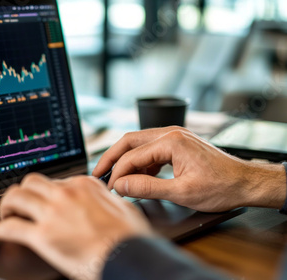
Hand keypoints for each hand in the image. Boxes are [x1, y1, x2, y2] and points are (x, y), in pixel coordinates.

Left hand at [0, 173, 152, 279]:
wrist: (131, 258)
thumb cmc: (131, 238)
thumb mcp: (123, 208)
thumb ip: (106, 200)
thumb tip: (105, 201)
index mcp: (85, 185)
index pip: (55, 181)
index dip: (44, 193)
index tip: (40, 200)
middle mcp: (66, 193)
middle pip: (31, 182)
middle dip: (22, 192)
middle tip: (19, 203)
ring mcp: (52, 212)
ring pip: (16, 196)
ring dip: (6, 205)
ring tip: (5, 214)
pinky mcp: (42, 235)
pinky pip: (11, 227)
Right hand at [92, 126, 285, 211]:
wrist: (246, 183)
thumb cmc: (221, 186)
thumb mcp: (181, 192)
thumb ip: (147, 187)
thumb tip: (120, 185)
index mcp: (171, 141)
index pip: (132, 156)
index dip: (117, 173)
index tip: (109, 188)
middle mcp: (171, 133)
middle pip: (129, 141)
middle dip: (111, 157)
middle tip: (97, 173)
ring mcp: (175, 137)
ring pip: (138, 143)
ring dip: (124, 159)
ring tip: (113, 176)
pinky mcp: (178, 144)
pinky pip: (150, 149)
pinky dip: (139, 161)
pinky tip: (136, 176)